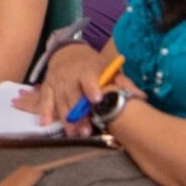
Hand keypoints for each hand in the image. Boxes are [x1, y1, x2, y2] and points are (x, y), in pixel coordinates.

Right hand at [15, 43, 145, 134]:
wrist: (68, 52)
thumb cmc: (93, 65)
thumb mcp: (109, 69)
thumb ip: (124, 83)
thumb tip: (141, 97)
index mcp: (86, 69)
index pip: (88, 78)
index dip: (91, 88)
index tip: (96, 99)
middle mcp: (69, 75)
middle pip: (73, 95)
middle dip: (78, 113)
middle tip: (85, 131)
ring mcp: (57, 81)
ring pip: (60, 100)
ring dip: (66, 118)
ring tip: (73, 133)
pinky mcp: (47, 86)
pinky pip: (44, 99)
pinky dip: (44, 111)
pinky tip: (45, 123)